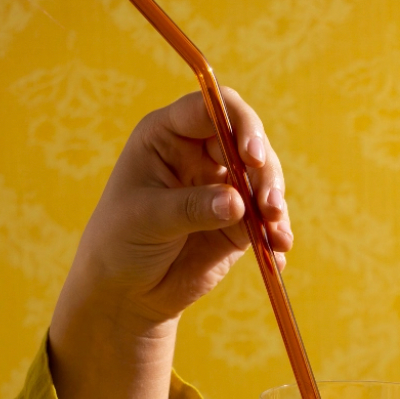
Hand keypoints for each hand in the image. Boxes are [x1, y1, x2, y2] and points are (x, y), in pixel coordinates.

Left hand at [63, 88, 291, 330]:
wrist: (127, 290)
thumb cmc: (121, 243)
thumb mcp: (148, 219)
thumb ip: (192, 207)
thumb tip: (237, 203)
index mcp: (169, 135)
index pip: (212, 108)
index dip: (239, 124)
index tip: (251, 156)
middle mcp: (201, 154)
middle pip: (249, 142)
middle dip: (265, 172)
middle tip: (269, 206)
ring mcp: (223, 187)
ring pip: (264, 180)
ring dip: (275, 204)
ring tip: (277, 236)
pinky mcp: (239, 222)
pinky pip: (268, 220)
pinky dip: (277, 234)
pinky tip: (278, 253)